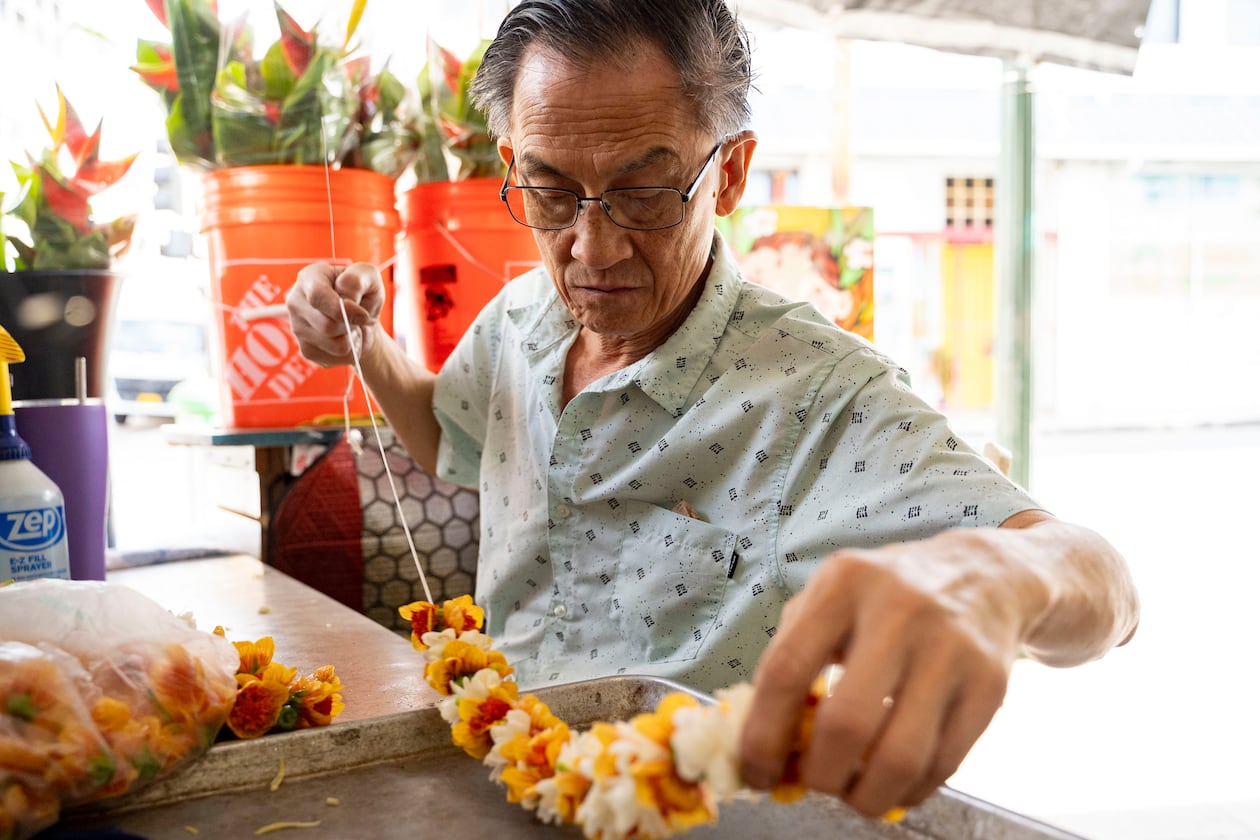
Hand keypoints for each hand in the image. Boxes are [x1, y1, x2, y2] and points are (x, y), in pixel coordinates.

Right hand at [286, 261, 384, 366]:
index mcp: (309, 278)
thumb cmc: (363, 293)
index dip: (343, 309)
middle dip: (352, 325)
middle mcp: (296, 302)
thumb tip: (346, 296)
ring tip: (353, 327)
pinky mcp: (306, 349)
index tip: (363, 315)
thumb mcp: (368, 277)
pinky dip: (351, 351)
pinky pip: (336, 357)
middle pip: (327, 325)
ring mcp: (298, 327)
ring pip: (334, 345)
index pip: (317, 296)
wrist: (362, 319)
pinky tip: (347, 338)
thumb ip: (357, 279)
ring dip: (353, 339)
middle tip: (359, 318)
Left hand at [739, 536, 1029, 816]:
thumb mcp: (830, 596)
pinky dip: (909, 790)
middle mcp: (898, 612)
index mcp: (844, 584)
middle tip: (812, 783)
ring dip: (866, 795)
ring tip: (852, 792)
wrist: (983, 576)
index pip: (788, 670)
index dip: (764, 735)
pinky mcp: (990, 687)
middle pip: (846, 723)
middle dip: (820, 774)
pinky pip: (944, 764)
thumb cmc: (886, 594)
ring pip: (900, 756)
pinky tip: (892, 783)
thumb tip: (758, 741)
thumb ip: (790, 654)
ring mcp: (950, 650)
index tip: (757, 772)